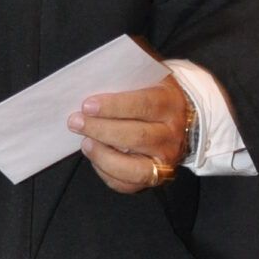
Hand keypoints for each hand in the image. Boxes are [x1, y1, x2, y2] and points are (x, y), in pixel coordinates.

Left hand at [68, 81, 191, 195]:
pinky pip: (129, 184)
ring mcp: (166, 160)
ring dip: (103, 156)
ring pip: (134, 167)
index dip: (114, 106)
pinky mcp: (156, 178)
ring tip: (84, 143)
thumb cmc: (154, 95)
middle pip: (136, 136)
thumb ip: (127, 76)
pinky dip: (107, 173)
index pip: (144, 105)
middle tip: (75, 122)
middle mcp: (171, 134)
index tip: (87, 105)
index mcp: (170, 104)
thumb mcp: (148, 78)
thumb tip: (92, 75)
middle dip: (101, 130)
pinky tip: (95, 157)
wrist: (183, 120)